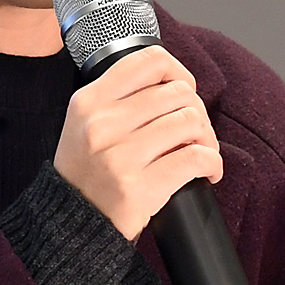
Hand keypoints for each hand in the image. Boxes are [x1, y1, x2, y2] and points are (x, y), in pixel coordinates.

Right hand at [53, 45, 222, 241]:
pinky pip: (196, 158)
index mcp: (88, 101)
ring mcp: (119, 156)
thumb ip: (118, 97)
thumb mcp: (85, 122)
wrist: (71, 223)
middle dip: (196, 109)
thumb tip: (175, 83)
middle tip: (193, 129)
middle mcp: (101, 124)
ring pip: (190, 122)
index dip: (177, 70)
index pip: (148, 61)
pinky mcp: (140, 188)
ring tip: (201, 150)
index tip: (183, 88)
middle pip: (177, 92)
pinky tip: (208, 171)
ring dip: (207, 137)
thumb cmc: (86, 171)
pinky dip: (212, 162)